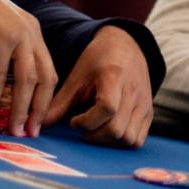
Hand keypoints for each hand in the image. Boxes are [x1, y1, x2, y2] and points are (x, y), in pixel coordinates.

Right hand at [0, 0, 56, 136]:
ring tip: (11, 129)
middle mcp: (31, 32)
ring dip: (19, 109)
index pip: (47, 72)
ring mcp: (19, 34)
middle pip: (45, 79)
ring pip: (27, 81)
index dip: (42, 100)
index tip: (34, 122)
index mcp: (31, 33)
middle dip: (38, 110)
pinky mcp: (1, 37)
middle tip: (28, 132)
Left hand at [44, 26, 152, 146]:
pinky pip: (138, 139)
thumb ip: (60, 102)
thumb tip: (39, 125)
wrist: (126, 46)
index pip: (107, 109)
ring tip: (95, 129)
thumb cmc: (99, 59)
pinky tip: (108, 130)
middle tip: (82, 128)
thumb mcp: (77, 76)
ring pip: (129, 139)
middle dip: (94, 135)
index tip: (74, 121)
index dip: (87, 122)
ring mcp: (144, 103)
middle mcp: (134, 91)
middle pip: (117, 129)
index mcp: (114, 76)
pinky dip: (121, 142)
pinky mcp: (149, 112)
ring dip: (108, 141)